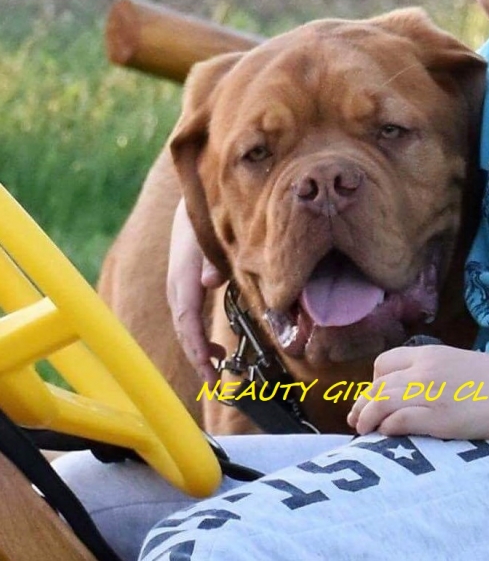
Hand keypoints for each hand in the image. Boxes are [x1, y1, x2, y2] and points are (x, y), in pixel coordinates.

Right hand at [167, 198, 226, 385]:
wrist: (194, 197)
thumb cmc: (209, 215)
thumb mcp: (213, 232)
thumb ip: (213, 258)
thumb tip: (210, 281)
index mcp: (184, 275)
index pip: (186, 318)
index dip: (196, 345)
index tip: (208, 368)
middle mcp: (178, 284)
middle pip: (183, 328)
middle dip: (197, 357)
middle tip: (215, 382)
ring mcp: (180, 285)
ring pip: (185, 325)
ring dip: (198, 349)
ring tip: (218, 368)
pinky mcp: (186, 285)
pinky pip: (189, 317)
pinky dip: (198, 336)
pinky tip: (213, 348)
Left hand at [347, 344, 488, 439]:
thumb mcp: (458, 364)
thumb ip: (433, 372)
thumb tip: (410, 390)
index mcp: (430, 354)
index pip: (383, 363)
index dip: (373, 383)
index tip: (374, 399)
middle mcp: (426, 370)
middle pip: (377, 385)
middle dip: (362, 404)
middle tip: (357, 421)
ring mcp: (432, 393)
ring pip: (381, 401)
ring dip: (367, 418)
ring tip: (363, 432)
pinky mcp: (441, 418)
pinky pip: (400, 421)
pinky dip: (387, 429)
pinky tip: (388, 436)